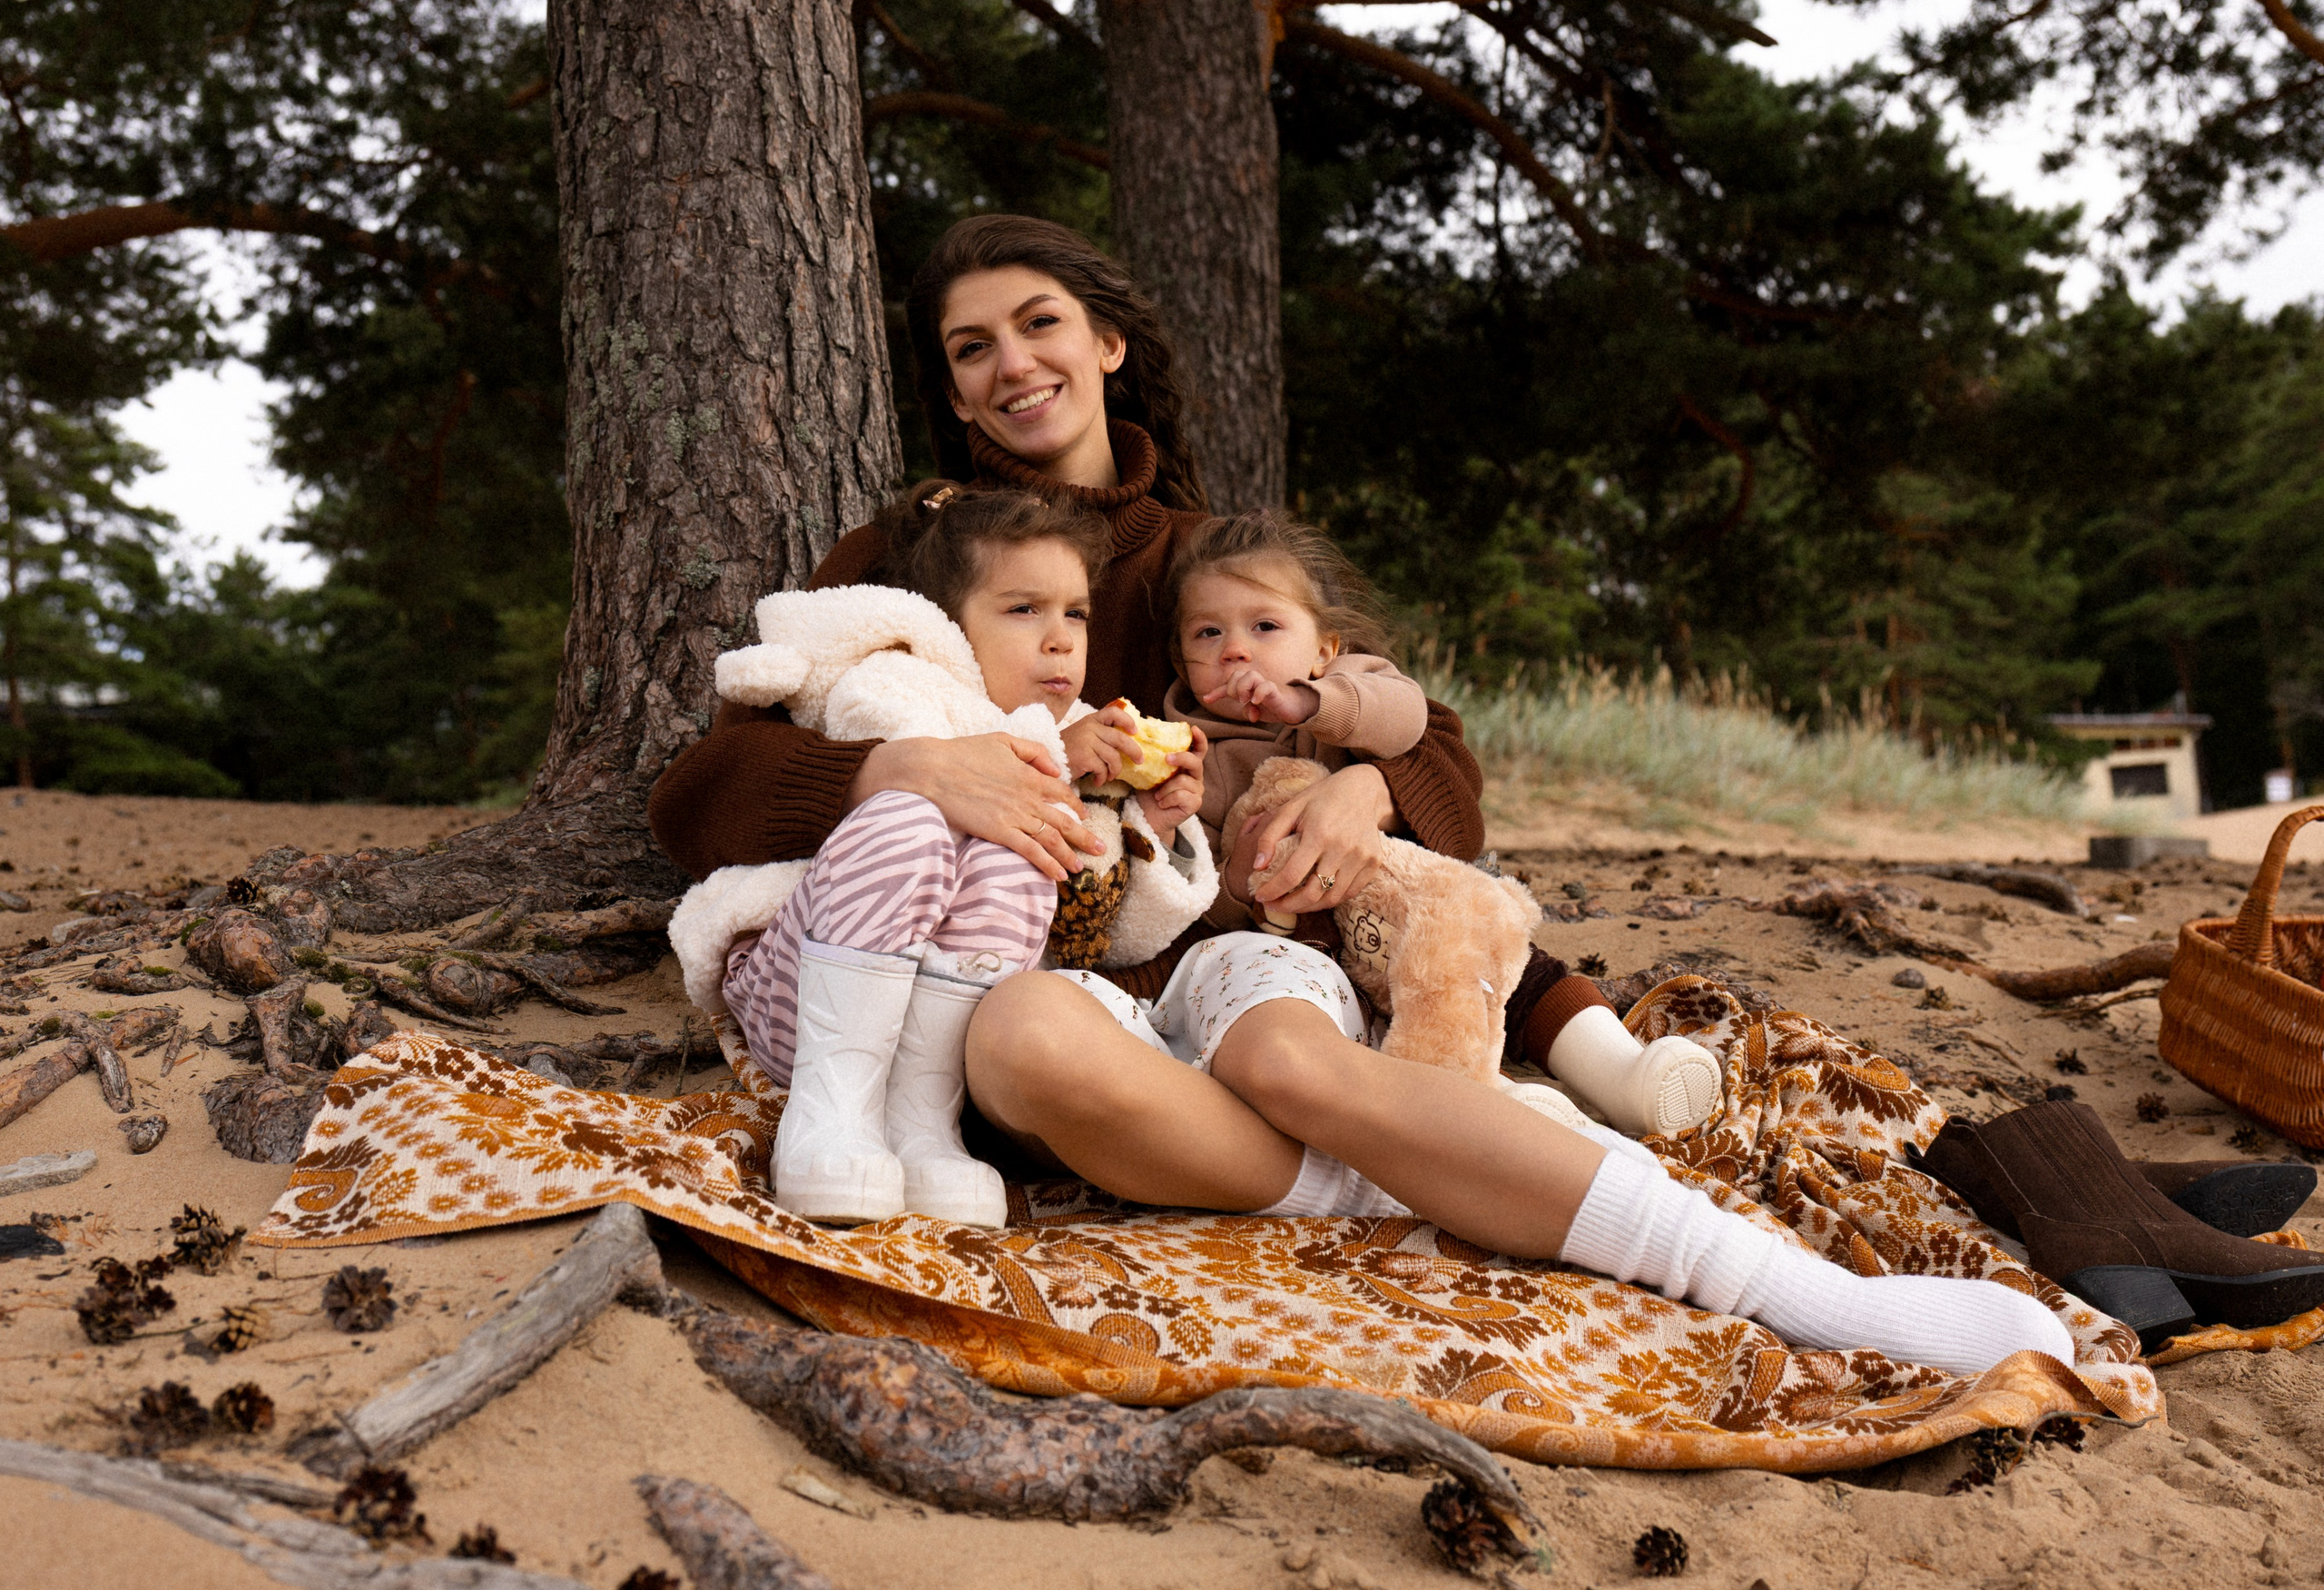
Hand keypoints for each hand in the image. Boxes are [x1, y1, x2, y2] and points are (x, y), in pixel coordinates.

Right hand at [847, 734, 1101, 880]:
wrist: (934, 769)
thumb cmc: (963, 752)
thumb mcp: (1003, 740)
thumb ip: (1033, 751)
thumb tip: (1055, 767)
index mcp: (1030, 774)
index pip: (1062, 793)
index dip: (1075, 806)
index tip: (1084, 817)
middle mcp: (1028, 797)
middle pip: (1065, 820)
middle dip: (1085, 837)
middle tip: (1101, 850)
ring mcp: (1015, 816)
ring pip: (1052, 839)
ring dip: (1069, 855)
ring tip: (1080, 868)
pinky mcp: (999, 832)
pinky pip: (1030, 852)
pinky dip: (1047, 865)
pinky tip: (1057, 876)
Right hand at [1060, 703, 1141, 784]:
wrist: (1048, 760)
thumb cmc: (1068, 750)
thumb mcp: (1083, 734)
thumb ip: (1101, 733)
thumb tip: (1128, 742)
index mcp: (1091, 720)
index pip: (1114, 712)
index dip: (1127, 721)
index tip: (1134, 731)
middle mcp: (1090, 727)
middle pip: (1121, 739)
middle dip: (1134, 751)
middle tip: (1139, 761)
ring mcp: (1087, 741)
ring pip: (1114, 757)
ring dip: (1115, 770)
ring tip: (1109, 776)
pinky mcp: (1085, 756)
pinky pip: (1103, 769)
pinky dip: (1102, 778)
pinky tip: (1098, 780)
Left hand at [1134, 725, 1206, 834]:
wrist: (1148, 817)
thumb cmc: (1149, 792)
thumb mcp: (1149, 772)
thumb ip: (1152, 757)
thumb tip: (1141, 736)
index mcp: (1186, 766)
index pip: (1198, 750)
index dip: (1199, 739)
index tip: (1194, 728)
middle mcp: (1195, 776)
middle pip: (1196, 762)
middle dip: (1182, 758)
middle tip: (1167, 759)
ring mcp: (1197, 790)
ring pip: (1183, 781)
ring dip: (1165, 788)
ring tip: (1158, 795)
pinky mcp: (1195, 803)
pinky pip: (1182, 795)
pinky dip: (1168, 799)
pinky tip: (1162, 803)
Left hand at [1200, 665, 1319, 725]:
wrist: (1295, 707)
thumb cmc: (1274, 706)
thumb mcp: (1257, 710)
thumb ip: (1248, 710)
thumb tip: (1248, 713)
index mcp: (1248, 687)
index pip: (1229, 685)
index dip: (1217, 692)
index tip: (1207, 699)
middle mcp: (1255, 683)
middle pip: (1236, 675)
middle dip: (1232, 688)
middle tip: (1240, 701)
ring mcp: (1265, 685)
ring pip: (1249, 675)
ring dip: (1243, 688)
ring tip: (1247, 701)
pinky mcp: (1276, 691)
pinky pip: (1266, 686)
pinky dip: (1258, 693)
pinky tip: (1256, 702)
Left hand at [1239, 763, 1392, 913]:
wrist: (1362, 790)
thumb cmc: (1321, 798)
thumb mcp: (1291, 808)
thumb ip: (1269, 836)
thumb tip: (1256, 866)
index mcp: (1319, 834)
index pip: (1292, 875)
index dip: (1273, 891)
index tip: (1261, 897)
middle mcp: (1343, 849)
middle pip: (1312, 893)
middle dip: (1289, 906)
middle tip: (1274, 906)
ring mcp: (1361, 858)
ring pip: (1332, 898)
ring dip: (1309, 907)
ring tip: (1292, 904)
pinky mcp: (1373, 863)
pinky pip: (1350, 893)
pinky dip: (1330, 899)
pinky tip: (1316, 896)